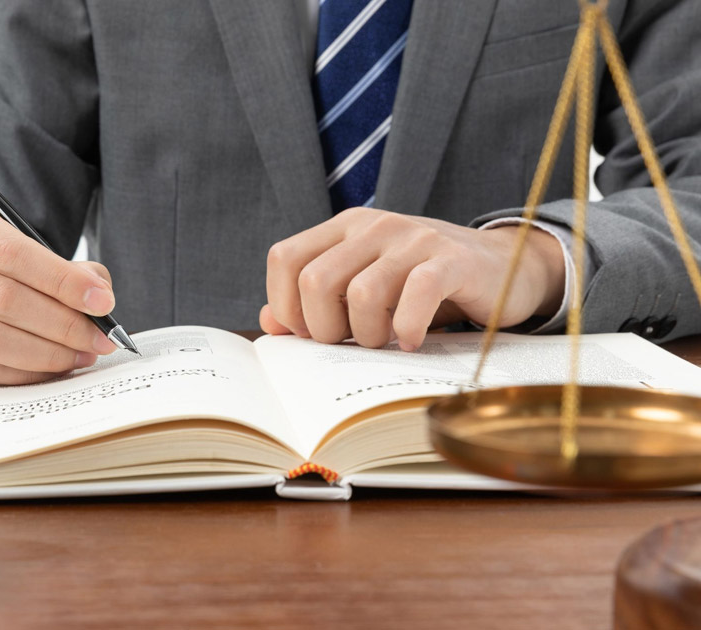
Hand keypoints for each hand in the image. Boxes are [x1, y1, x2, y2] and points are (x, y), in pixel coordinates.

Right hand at [0, 198, 117, 383]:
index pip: (12, 253)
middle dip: (62, 324)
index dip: (62, 281)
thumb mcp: (17, 240)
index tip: (102, 302)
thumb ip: (62, 266)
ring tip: (80, 354)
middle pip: (2, 299)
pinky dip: (19, 373)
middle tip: (99, 338)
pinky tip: (47, 368)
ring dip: (44, 354)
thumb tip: (97, 296)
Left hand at [260, 207, 565, 349]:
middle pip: (315, 281)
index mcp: (345, 228)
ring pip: (361, 294)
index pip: (284, 259)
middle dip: (325, 328)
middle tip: (352, 341)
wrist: (503, 268)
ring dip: (368, 334)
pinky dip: (407, 329)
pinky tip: (413, 340)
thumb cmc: (421, 286)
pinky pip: (415, 296)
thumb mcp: (364, 288)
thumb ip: (314, 303)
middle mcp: (375, 226)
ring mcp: (414, 240)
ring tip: (386, 340)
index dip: (287, 305)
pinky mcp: (452, 261)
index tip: (311, 332)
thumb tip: (270, 323)